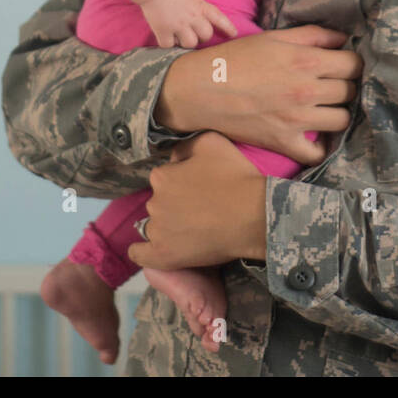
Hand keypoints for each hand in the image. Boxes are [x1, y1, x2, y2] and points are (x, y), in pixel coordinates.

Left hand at [126, 131, 266, 269]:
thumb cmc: (237, 177)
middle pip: (160, 202)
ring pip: (155, 226)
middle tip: (203, 208)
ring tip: (196, 230)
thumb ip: (184, 145)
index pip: (165, 177)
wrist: (255, 216)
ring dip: (169, 226)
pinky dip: (143, 252)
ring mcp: (158, 231)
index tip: (200, 187)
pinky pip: (141, 255)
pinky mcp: (164, 255)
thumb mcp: (211, 142)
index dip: (182, 181)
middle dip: (176, 204)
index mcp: (162, 177)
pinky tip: (153, 249)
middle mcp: (154, 202)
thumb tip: (173, 157)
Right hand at [138, 0, 237, 48]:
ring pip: (190, 43)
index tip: (233, 34)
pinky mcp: (163, 30)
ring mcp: (178, 25)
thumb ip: (198, 4)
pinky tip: (166, 37)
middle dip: (202, 36)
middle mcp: (192, 17)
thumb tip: (199, 14)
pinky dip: (168, 43)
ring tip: (179, 36)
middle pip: (206, 35)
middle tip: (193, 32)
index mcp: (200, 6)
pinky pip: (169, 45)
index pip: (219, 18)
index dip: (228, 27)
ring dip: (186, 41)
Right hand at [154, 25, 360, 163]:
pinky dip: (320, 146)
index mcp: (306, 60)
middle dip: (346, 86)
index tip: (344, 65)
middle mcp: (307, 90)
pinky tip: (315, 135)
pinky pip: (317, 153)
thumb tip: (343, 38)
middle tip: (334, 85)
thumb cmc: (234, 58)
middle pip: (350, 91)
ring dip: (338, 113)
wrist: (199, 89)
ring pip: (343, 120)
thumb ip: (312, 35)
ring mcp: (297, 120)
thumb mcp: (274, 37)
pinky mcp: (284, 142)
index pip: (353, 64)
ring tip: (327, 108)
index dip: (352, 63)